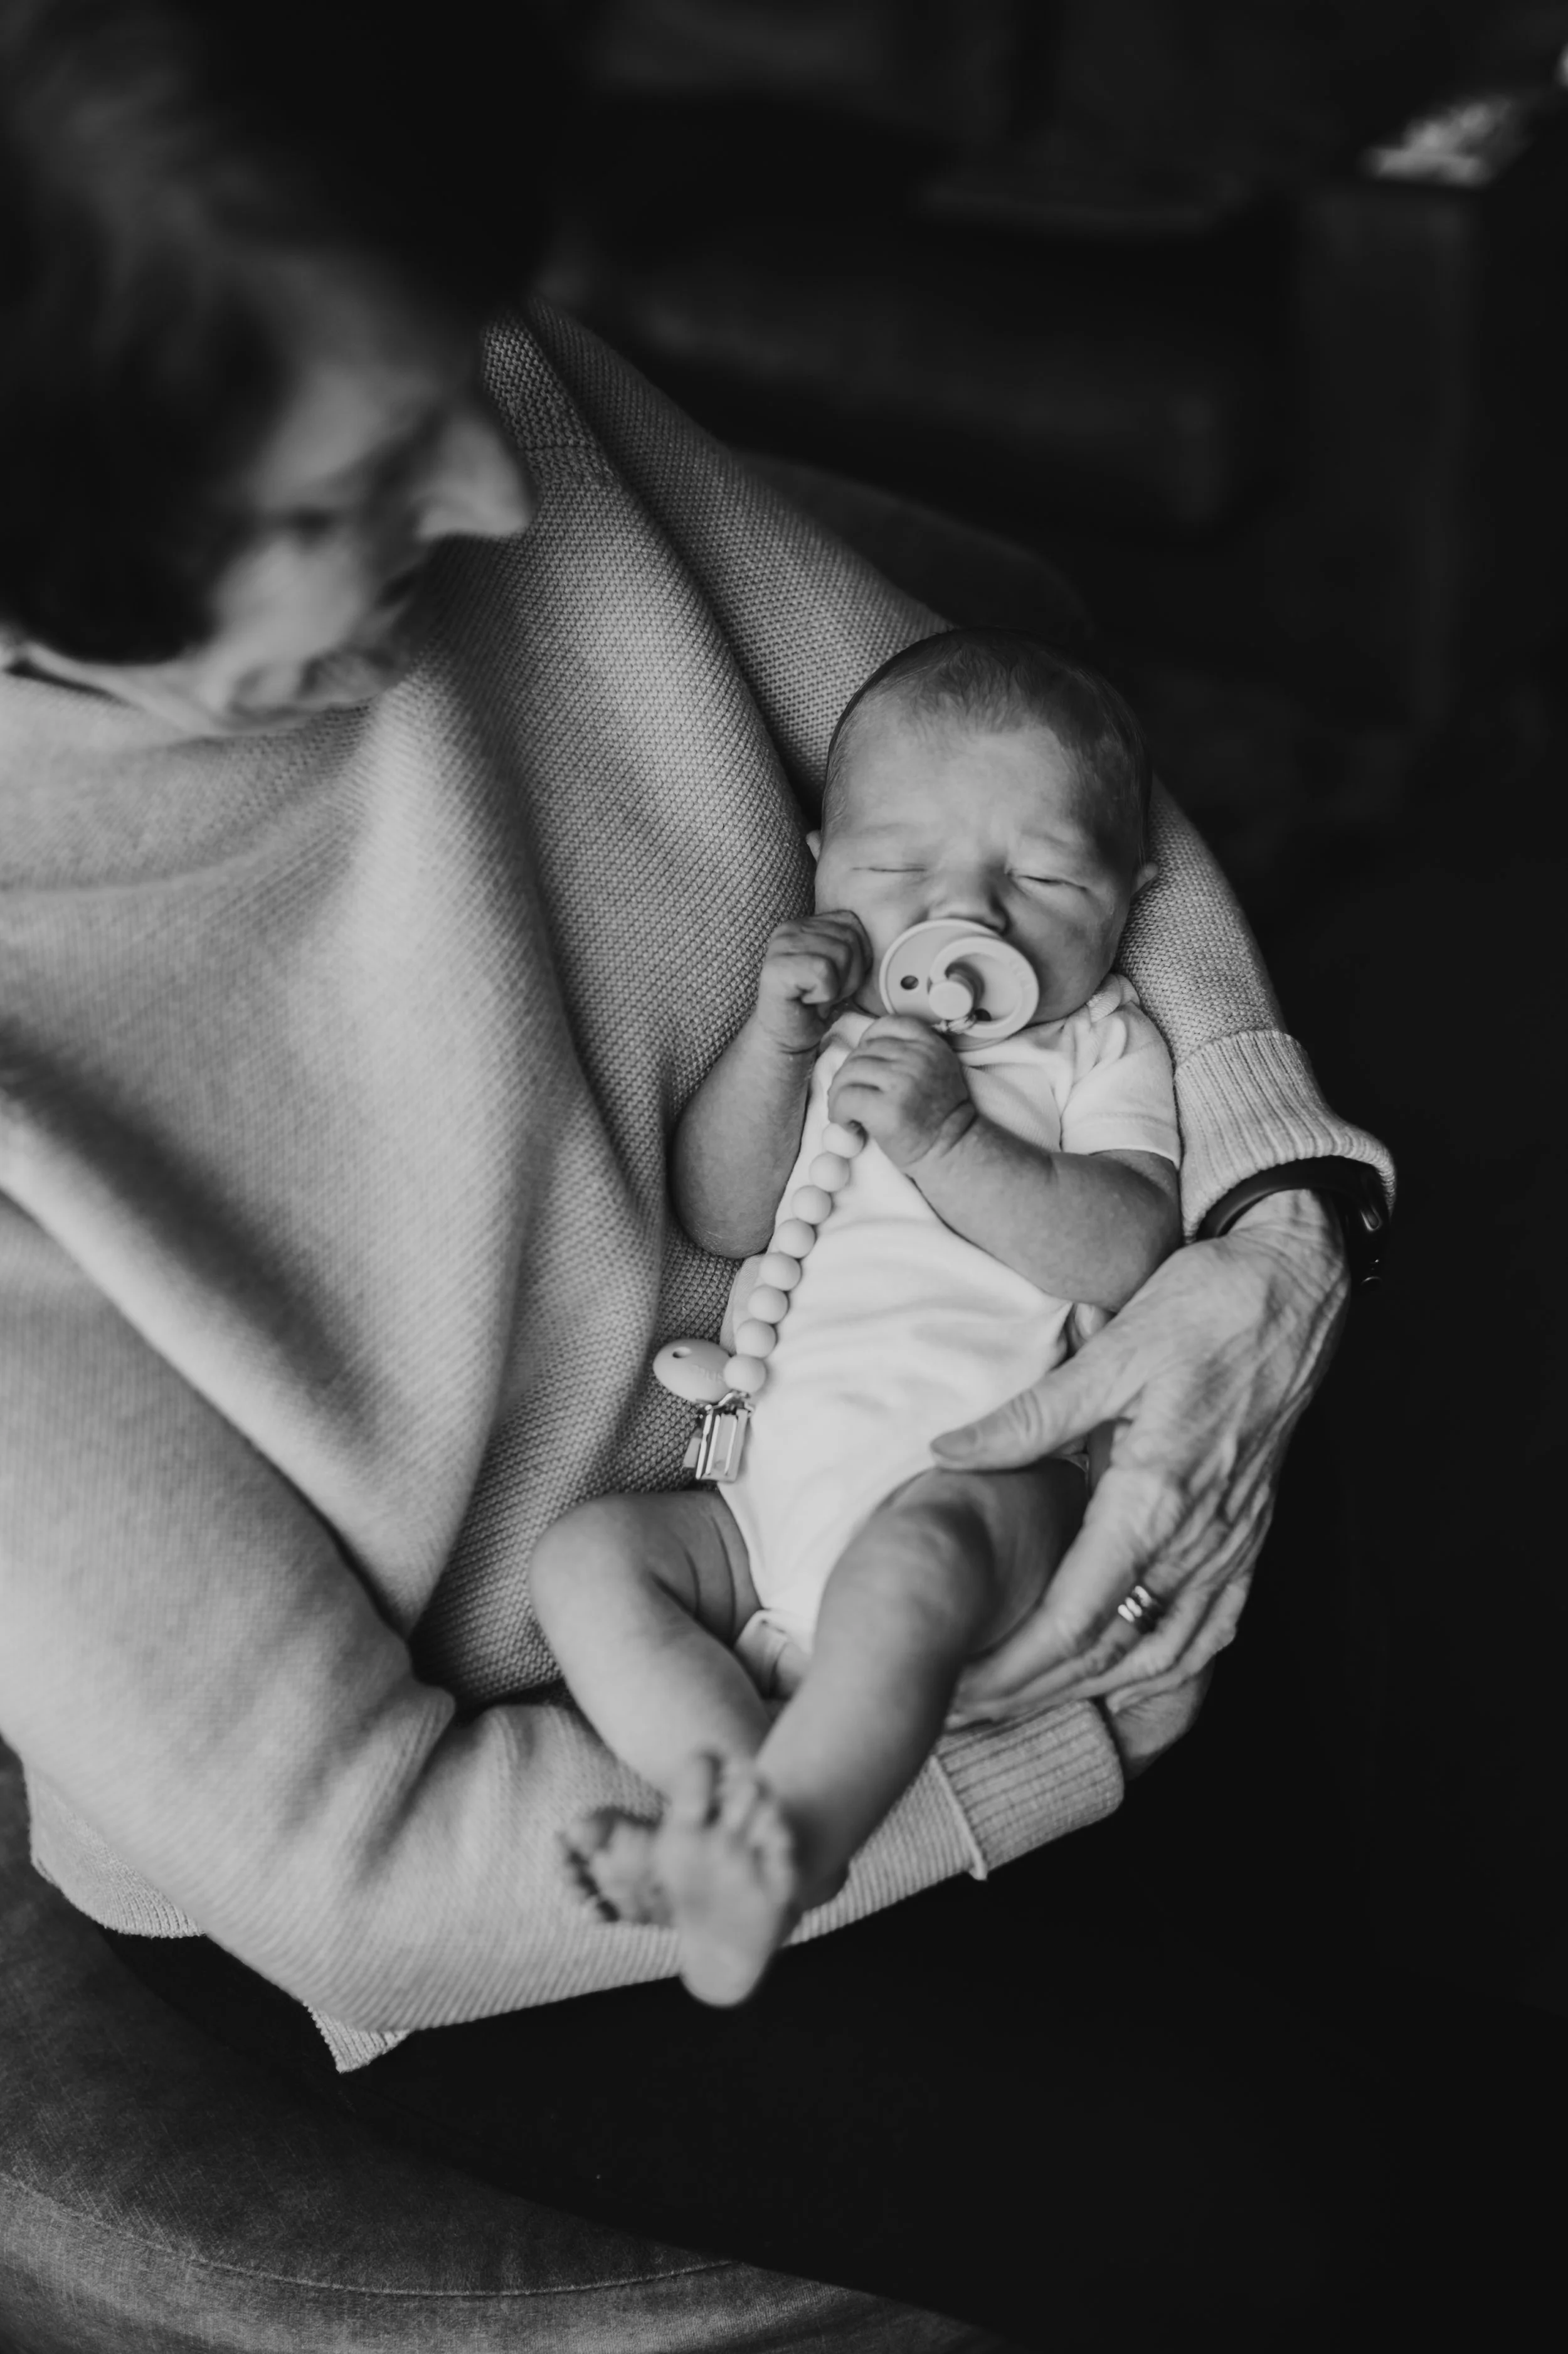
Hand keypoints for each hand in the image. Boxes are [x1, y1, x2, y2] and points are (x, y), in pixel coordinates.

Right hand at [754, 913, 870, 1051]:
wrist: (786, 1038)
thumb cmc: (813, 1005)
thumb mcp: (837, 969)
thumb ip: (848, 946)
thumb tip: (878, 940)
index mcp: (803, 925)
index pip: (851, 923)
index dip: (857, 957)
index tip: (836, 979)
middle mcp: (788, 930)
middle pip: (849, 939)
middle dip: (849, 974)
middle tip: (826, 993)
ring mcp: (780, 948)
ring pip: (841, 954)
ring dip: (837, 987)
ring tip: (816, 997)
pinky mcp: (776, 969)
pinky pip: (824, 973)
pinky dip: (824, 995)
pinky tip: (806, 1002)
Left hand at [826, 1015, 973, 1170]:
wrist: (952, 1150)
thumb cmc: (937, 1117)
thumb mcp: (936, 1070)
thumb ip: (909, 1054)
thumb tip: (861, 1053)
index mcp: (930, 1045)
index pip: (886, 1025)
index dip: (867, 1043)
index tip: (865, 1066)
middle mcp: (917, 1058)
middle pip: (862, 1051)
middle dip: (849, 1075)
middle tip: (850, 1098)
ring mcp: (903, 1081)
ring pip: (848, 1073)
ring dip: (839, 1094)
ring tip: (847, 1112)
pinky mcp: (888, 1108)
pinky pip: (845, 1098)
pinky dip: (838, 1111)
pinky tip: (848, 1124)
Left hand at [937, 1191, 1350, 1726]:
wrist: (1298, 1289)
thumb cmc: (1206, 1310)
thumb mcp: (1111, 1354)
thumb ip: (1028, 1418)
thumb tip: (946, 1452)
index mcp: (1158, 1500)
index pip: (1076, 1620)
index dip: (1012, 1667)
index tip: (957, 1689)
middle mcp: (1201, 1541)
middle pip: (1110, 1655)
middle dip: (1034, 1693)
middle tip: (965, 1713)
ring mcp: (1233, 1546)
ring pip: (1162, 1656)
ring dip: (1092, 1692)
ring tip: (1025, 1707)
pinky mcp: (1250, 1537)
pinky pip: (1209, 1632)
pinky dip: (1162, 1671)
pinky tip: (1125, 1681)